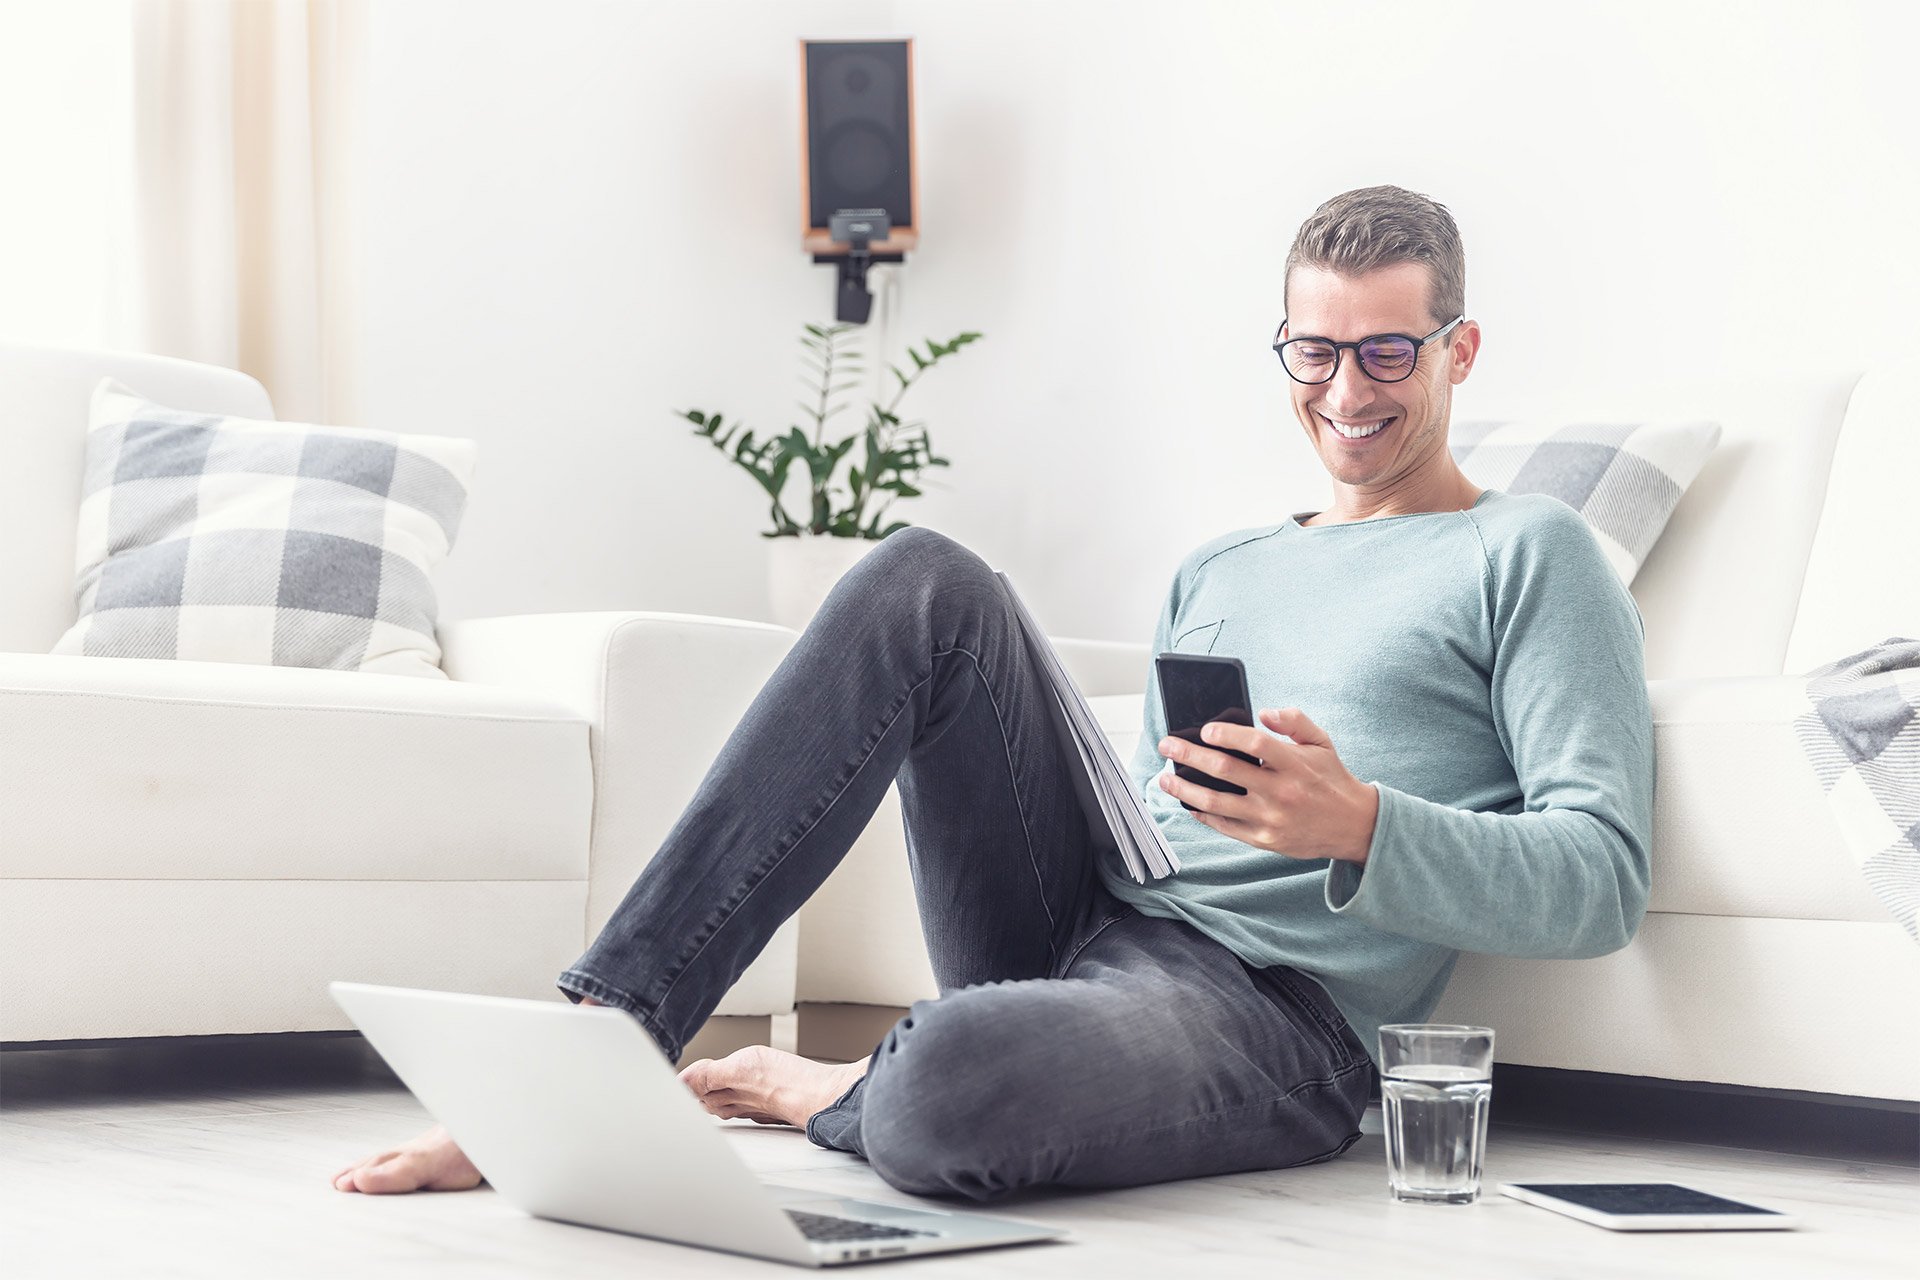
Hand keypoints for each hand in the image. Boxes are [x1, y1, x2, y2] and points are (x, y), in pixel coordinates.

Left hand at [1157, 707, 1378, 863]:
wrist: (1353, 826)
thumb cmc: (1331, 778)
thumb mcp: (1321, 743)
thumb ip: (1294, 721)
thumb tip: (1263, 712)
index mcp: (1295, 764)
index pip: (1255, 743)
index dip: (1226, 734)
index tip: (1204, 730)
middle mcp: (1280, 792)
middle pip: (1225, 771)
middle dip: (1189, 756)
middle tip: (1167, 746)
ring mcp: (1270, 819)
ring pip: (1216, 803)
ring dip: (1185, 789)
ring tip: (1165, 777)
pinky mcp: (1264, 840)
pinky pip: (1224, 826)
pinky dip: (1201, 813)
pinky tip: (1187, 801)